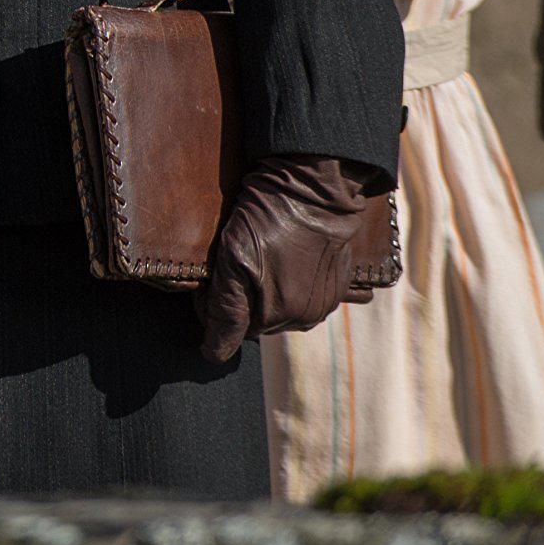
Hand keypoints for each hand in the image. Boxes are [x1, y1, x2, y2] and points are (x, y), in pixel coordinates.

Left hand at [196, 155, 388, 362]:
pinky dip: (290, 286)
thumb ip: (225, 310)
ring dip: (265, 295)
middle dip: (238, 304)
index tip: (205, 289)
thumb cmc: (269, 221)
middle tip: (229, 267)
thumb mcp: (233, 260)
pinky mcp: (338, 286)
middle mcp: (302, 318)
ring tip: (258, 259)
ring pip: (280, 312)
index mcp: (274, 316)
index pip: (230, 335)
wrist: (316, 192)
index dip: (211, 313)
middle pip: (255, 324)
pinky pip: (306, 298)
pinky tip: (283, 261)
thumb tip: (214, 352)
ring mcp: (324, 303)